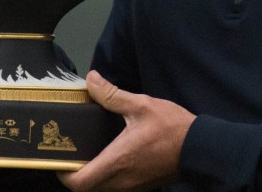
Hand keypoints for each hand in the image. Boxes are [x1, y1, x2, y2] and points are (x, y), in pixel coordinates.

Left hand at [57, 71, 195, 191]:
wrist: (201, 148)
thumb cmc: (173, 128)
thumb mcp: (141, 105)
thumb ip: (111, 94)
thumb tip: (91, 80)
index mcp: (117, 161)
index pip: (79, 183)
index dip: (63, 173)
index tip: (59, 157)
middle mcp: (122, 180)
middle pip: (86, 189)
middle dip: (75, 173)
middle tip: (70, 151)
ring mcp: (133, 187)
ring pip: (101, 189)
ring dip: (91, 176)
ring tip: (87, 151)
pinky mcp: (142, 186)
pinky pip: (116, 187)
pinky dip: (107, 177)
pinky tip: (110, 155)